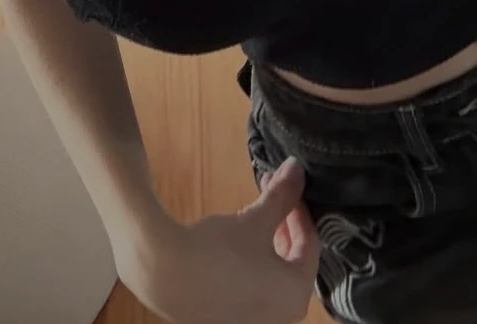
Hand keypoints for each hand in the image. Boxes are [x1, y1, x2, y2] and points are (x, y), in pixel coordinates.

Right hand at [119, 158, 320, 323]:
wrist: (166, 274)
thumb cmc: (222, 249)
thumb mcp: (255, 218)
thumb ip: (282, 195)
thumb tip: (297, 167)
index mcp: (295, 294)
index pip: (310, 244)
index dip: (299, 209)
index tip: (286, 185)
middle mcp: (281, 316)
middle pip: (292, 261)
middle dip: (283, 223)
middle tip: (269, 194)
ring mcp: (254, 321)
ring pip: (271, 273)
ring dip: (266, 240)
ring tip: (249, 212)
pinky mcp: (230, 319)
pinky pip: (252, 285)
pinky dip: (250, 261)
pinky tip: (232, 241)